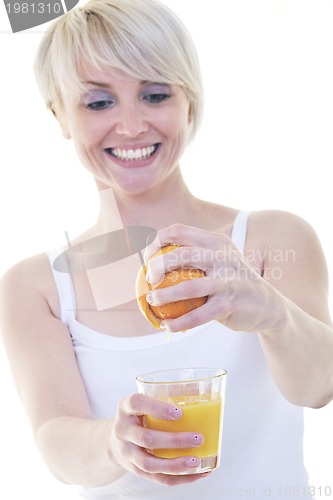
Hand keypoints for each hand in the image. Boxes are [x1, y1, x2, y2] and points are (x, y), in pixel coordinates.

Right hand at [110, 393, 207, 484]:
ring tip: (196, 461)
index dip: (157, 408)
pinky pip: (157, 478)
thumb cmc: (138, 416)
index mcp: (125, 408)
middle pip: (146, 438)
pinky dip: (179, 478)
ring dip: (175, 465)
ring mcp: (127, 453)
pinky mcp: (135, 470)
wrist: (115, 440)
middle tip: (198, 438)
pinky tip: (197, 473)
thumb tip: (197, 386)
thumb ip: (166, 394)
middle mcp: (123, 430)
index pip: (137, 403)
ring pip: (149, 464)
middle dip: (174, 441)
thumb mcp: (144, 402)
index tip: (179, 412)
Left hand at [144, 223, 273, 331]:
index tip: (145, 256)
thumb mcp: (220, 261)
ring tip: (151, 300)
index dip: (156, 241)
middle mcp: (223, 257)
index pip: (179, 231)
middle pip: (181, 254)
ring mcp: (228, 280)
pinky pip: (198, 315)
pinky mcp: (231, 303)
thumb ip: (195, 256)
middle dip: (157, 265)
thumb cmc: (233, 282)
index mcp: (216, 242)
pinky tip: (168, 326)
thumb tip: (151, 261)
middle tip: (147, 278)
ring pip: (188, 286)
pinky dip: (180, 322)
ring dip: (164, 296)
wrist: (269, 306)